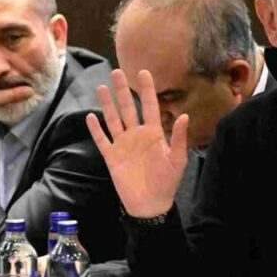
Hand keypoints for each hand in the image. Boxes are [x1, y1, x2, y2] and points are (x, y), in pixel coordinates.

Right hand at [85, 69, 188, 217]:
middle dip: (123, 90)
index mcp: (154, 134)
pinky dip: (96, 129)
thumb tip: (185, 115)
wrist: (150, 204)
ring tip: (102, 87)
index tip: (144, 72)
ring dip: (108, 104)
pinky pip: (102, 140)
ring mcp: (123, 145)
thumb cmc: (167, 182)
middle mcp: (137, 135)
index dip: (147, 90)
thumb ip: (180, 138)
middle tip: (117, 71)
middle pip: (128, 108)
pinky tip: (90, 116)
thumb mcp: (177, 160)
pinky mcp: (112, 156)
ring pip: (113, 120)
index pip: (150, 107)